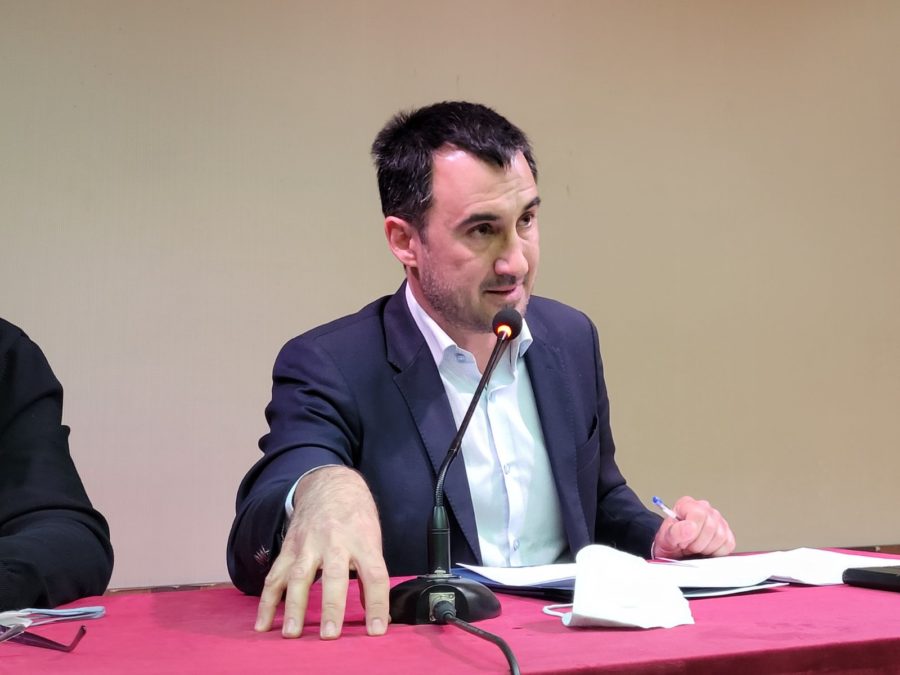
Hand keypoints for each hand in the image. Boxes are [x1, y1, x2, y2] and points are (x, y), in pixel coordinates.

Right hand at [254, 466, 389, 638]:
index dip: (377, 603)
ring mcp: (309, 543)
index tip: (376, 630)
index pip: (375, 574)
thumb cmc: (356, 517)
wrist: (330, 485)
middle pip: (334, 575)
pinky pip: (275, 576)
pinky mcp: (289, 548)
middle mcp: (335, 541)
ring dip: (294, 606)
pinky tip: (263, 623)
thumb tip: (375, 614)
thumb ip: (370, 574)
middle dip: (332, 606)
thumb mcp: (372, 538)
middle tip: (329, 634)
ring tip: (291, 633)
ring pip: (299, 575)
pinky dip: (267, 601)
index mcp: (362, 540)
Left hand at [652, 496, 734, 558]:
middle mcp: (705, 508)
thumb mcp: (666, 538)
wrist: (675, 552)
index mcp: (687, 504)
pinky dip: (716, 552)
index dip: (691, 532)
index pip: (699, 515)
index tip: (683, 541)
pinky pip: (728, 544)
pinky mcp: (727, 533)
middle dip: (698, 543)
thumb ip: (675, 532)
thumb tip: (690, 527)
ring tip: (695, 547)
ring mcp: (718, 520)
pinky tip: (705, 549)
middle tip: (688, 546)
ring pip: (721, 537)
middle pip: (711, 527)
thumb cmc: (670, 542)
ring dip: (707, 548)